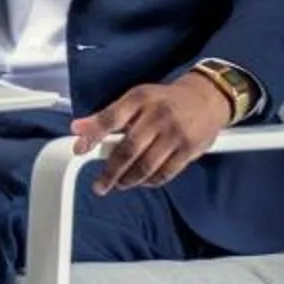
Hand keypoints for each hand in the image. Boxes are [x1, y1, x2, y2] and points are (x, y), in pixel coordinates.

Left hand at [73, 71, 233, 197]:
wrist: (205, 98)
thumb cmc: (163, 101)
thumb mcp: (135, 99)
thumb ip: (107, 116)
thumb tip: (78, 128)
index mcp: (139, 99)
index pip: (111, 118)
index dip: (93, 135)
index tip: (79, 150)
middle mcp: (157, 115)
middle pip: (128, 149)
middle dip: (110, 171)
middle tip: (99, 185)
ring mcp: (174, 133)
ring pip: (146, 165)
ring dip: (128, 179)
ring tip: (119, 183)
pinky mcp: (188, 149)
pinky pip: (164, 173)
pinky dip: (149, 181)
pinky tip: (141, 181)